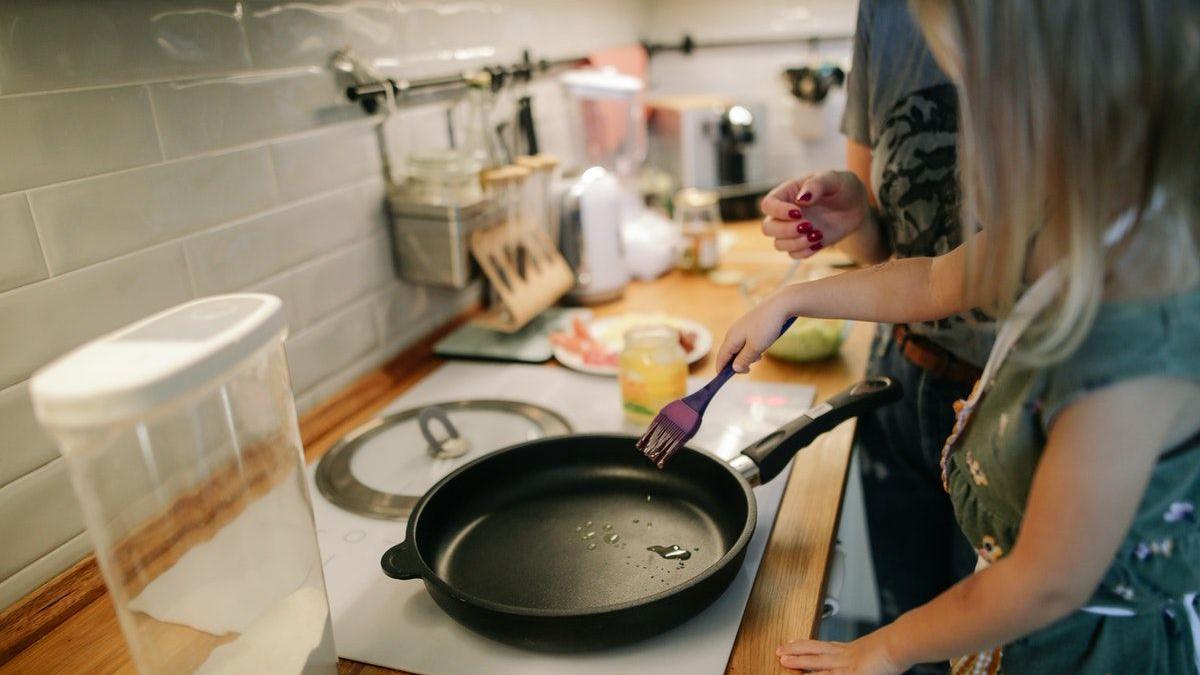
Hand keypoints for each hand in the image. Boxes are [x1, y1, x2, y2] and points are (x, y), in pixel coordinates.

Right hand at [715, 291, 792, 372]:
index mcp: (731, 338)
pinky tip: (762, 347)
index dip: (721, 370)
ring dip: (747, 356)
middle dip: (738, 363)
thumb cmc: (767, 327)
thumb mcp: (756, 347)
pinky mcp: (749, 325)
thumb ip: (744, 360)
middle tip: (750, 369)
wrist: (779, 305)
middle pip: (729, 353)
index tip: (724, 380)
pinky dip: (751, 348)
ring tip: (760, 356)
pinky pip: (745, 341)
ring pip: (738, 348)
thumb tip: (734, 368)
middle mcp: (732, 333)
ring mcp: (740, 328)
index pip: (721, 358)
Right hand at [759, 171, 871, 259]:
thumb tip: (801, 198)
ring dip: (796, 243)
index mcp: (787, 193)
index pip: (768, 204)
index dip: (778, 211)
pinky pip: (794, 255)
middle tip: (808, 225)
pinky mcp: (803, 244)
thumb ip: (817, 185)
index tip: (798, 212)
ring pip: (778, 244)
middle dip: (786, 230)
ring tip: (817, 234)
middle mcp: (785, 213)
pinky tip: (819, 242)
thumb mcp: (834, 179)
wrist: (857, 206)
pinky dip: (805, 252)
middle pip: (768, 228)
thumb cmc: (843, 187)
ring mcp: (793, 230)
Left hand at [776, 633, 903, 674]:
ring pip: (816, 662)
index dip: (807, 644)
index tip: (794, 642)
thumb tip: (866, 659)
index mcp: (851, 648)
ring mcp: (846, 664)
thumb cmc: (895, 645)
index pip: (824, 646)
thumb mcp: (877, 649)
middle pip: (814, 650)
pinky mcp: (850, 674)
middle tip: (779, 650)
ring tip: (783, 660)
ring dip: (799, 662)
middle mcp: (844, 654)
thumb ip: (867, 655)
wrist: (899, 643)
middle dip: (796, 651)